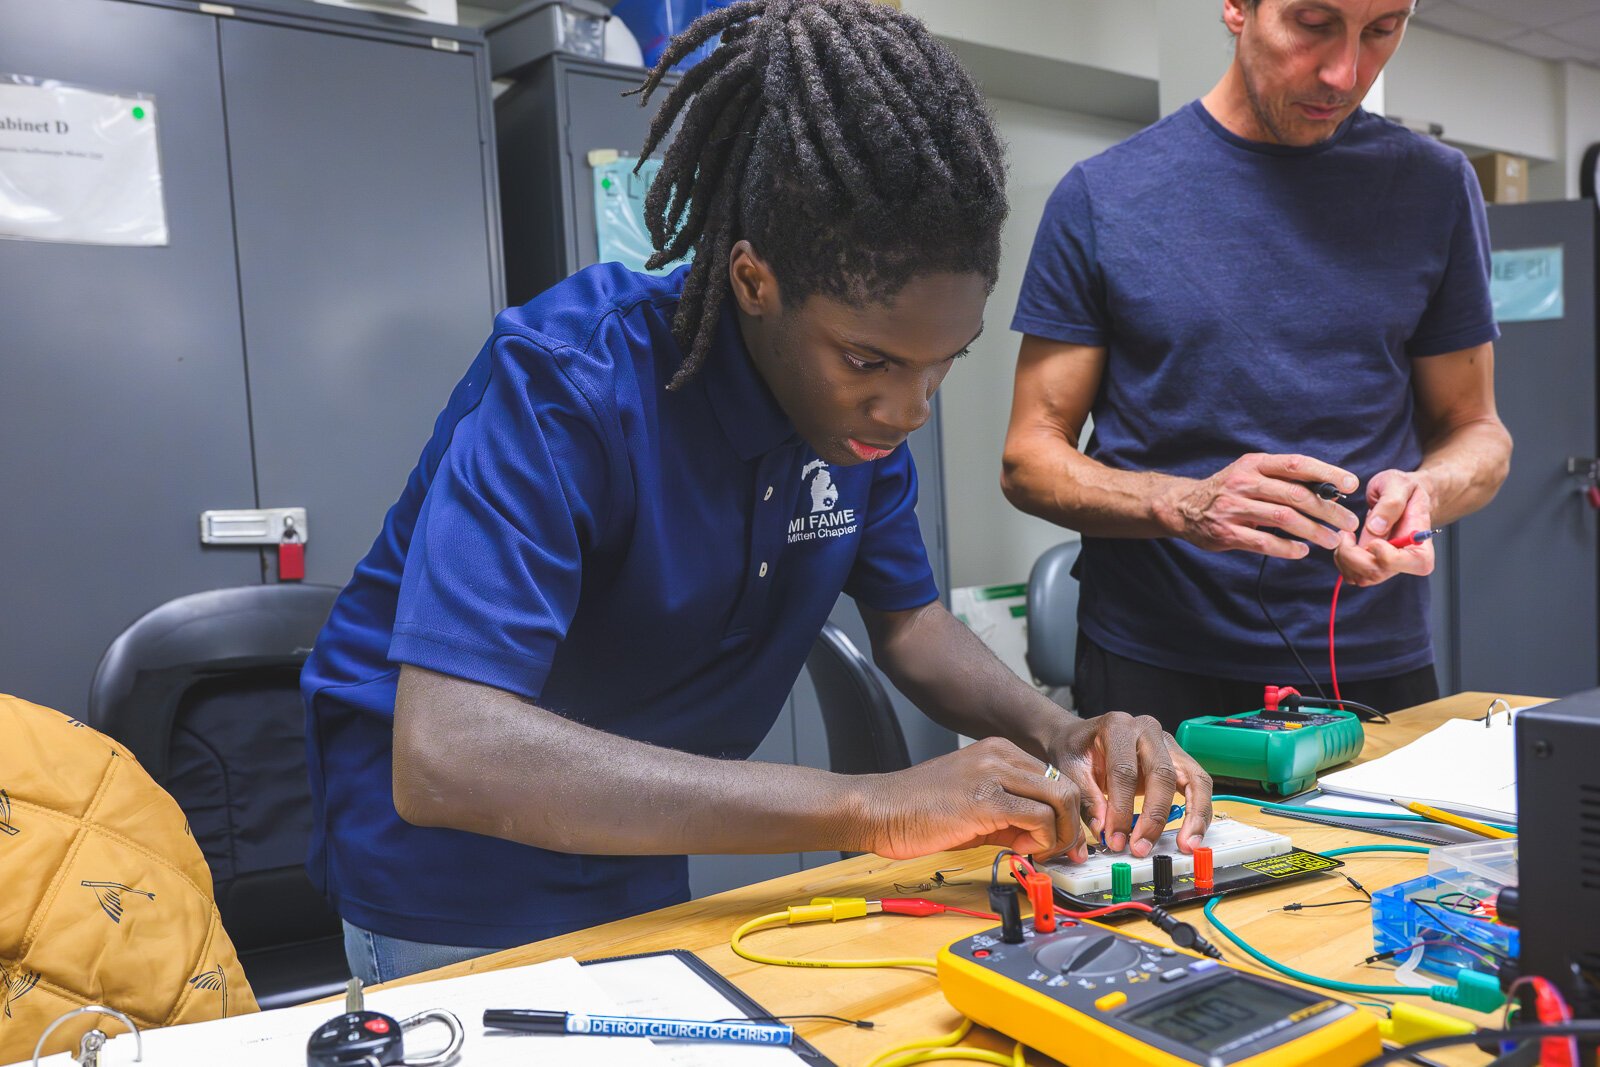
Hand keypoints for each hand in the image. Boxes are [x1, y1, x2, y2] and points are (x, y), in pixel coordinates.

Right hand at [857, 737, 1089, 862]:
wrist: (879, 810)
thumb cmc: (918, 811)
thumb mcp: (974, 807)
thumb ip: (1009, 816)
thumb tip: (1041, 837)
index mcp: (997, 751)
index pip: (1054, 779)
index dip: (1062, 815)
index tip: (1057, 841)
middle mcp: (999, 755)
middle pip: (1065, 786)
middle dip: (1069, 825)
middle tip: (1057, 851)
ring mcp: (992, 773)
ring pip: (1061, 798)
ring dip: (1058, 834)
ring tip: (1035, 851)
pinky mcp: (984, 799)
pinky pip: (1037, 817)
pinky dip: (1041, 840)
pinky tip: (1019, 849)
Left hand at [1046, 712, 1212, 857]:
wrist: (1083, 737)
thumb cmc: (1077, 750)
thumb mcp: (1071, 769)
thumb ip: (1087, 799)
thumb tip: (1105, 829)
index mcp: (1117, 726)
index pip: (1124, 771)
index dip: (1120, 808)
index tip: (1114, 837)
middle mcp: (1147, 729)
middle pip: (1162, 774)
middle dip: (1154, 816)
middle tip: (1141, 846)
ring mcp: (1167, 743)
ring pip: (1193, 778)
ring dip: (1193, 815)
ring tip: (1186, 845)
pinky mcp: (1179, 759)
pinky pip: (1198, 785)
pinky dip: (1199, 811)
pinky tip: (1193, 834)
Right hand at [1159, 453, 1359, 557]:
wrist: (1183, 507)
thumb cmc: (1230, 490)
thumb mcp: (1251, 474)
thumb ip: (1283, 480)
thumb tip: (1329, 491)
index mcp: (1254, 464)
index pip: (1297, 464)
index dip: (1327, 473)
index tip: (1351, 485)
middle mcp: (1244, 483)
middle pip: (1295, 494)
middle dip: (1328, 510)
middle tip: (1349, 522)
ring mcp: (1234, 508)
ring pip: (1283, 518)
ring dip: (1313, 531)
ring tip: (1332, 540)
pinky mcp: (1227, 533)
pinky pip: (1264, 542)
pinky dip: (1288, 548)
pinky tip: (1302, 551)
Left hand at [1333, 468, 1435, 586]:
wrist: (1400, 496)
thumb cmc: (1404, 490)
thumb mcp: (1399, 484)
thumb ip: (1391, 503)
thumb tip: (1376, 527)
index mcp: (1422, 546)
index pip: (1410, 563)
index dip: (1385, 554)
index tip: (1373, 531)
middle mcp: (1406, 562)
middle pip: (1376, 573)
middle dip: (1352, 554)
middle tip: (1347, 532)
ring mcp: (1388, 568)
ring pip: (1360, 577)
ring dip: (1344, 556)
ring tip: (1347, 534)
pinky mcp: (1372, 568)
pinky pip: (1351, 574)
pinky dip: (1342, 559)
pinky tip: (1346, 541)